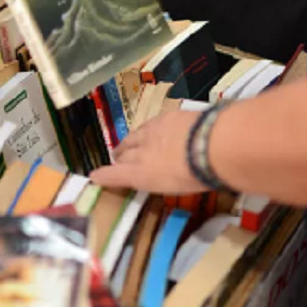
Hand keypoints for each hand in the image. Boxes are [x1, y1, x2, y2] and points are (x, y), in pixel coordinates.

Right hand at [90, 111, 207, 194]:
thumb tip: (158, 179)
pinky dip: (146, 130)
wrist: (212, 143)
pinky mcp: (166, 117)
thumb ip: (162, 182)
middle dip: (119, 158)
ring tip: (127, 145)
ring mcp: (153, 132)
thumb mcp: (177, 189)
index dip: (104, 176)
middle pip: (123, 154)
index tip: (94, 177)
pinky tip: (151, 130)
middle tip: (118, 161)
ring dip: (128, 143)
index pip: (115, 175)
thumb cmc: (197, 175)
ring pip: (133, 137)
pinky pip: (149, 124)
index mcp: (141, 174)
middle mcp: (141, 152)